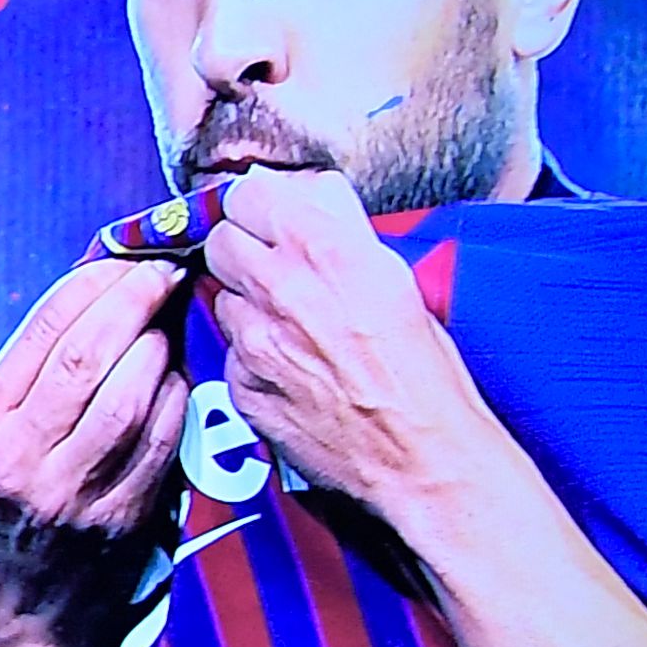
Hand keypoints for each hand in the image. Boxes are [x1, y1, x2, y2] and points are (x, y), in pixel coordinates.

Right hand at [0, 252, 187, 641]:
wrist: (31, 597)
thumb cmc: (20, 494)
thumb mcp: (0, 432)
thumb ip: (39, 369)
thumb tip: (106, 285)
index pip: (42, 331)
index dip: (95, 283)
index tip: (130, 257)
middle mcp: (15, 457)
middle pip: (84, 355)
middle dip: (134, 301)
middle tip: (165, 271)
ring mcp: (68, 490)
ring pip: (129, 395)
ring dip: (160, 348)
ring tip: (167, 326)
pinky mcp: (117, 514)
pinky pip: (163, 437)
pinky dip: (178, 397)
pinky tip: (177, 379)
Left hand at [199, 167, 513, 519]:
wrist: (420, 454)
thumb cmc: (426, 369)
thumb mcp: (398, 277)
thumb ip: (344, 228)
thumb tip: (313, 192)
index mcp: (325, 249)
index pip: (248, 193)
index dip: (259, 204)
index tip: (271, 215)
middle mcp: (280, 287)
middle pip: (221, 240)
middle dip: (244, 247)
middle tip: (276, 265)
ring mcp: (253, 339)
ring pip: (222, 295)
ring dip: (247, 301)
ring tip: (293, 322)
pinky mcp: (239, 385)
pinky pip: (229, 350)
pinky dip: (251, 352)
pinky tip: (291, 365)